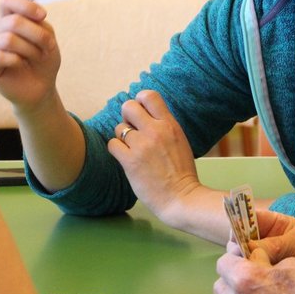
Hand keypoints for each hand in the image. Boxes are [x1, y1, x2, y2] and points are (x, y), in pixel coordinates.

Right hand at [0, 0, 61, 110]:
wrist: (40, 87)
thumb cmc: (43, 61)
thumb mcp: (48, 39)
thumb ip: (40, 24)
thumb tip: (35, 14)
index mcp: (9, 19)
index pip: (8, 1)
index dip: (25, 5)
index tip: (43, 16)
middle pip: (13, 21)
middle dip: (37, 35)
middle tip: (47, 48)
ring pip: (8, 39)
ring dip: (30, 49)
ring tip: (35, 58)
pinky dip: (17, 60)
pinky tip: (21, 64)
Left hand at [108, 90, 201, 223]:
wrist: (181, 197)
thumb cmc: (182, 172)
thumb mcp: (180, 141)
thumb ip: (165, 127)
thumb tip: (147, 117)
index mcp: (170, 125)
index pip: (149, 96)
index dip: (140, 101)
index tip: (141, 112)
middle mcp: (155, 131)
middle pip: (128, 107)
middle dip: (127, 116)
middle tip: (132, 129)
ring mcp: (141, 145)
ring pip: (119, 128)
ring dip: (123, 137)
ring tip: (132, 149)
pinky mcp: (130, 161)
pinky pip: (112, 145)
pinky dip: (117, 150)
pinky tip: (126, 158)